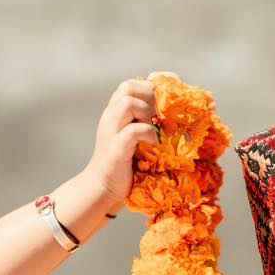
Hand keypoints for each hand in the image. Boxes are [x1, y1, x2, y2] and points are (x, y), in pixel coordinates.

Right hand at [84, 78, 158, 205]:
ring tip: (154, 127)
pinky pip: (133, 130)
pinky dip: (148, 133)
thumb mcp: (134, 139)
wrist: (102, 189)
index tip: (164, 101)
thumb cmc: (122, 165)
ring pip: (127, 102)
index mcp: (115, 113)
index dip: (149, 87)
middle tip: (158, 114)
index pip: (130, 85)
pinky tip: (154, 143)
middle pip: (127, 87)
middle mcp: (110, 118)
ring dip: (146, 112)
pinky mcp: (116, 149)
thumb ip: (145, 123)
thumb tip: (172, 115)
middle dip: (148, 95)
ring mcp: (111, 132)